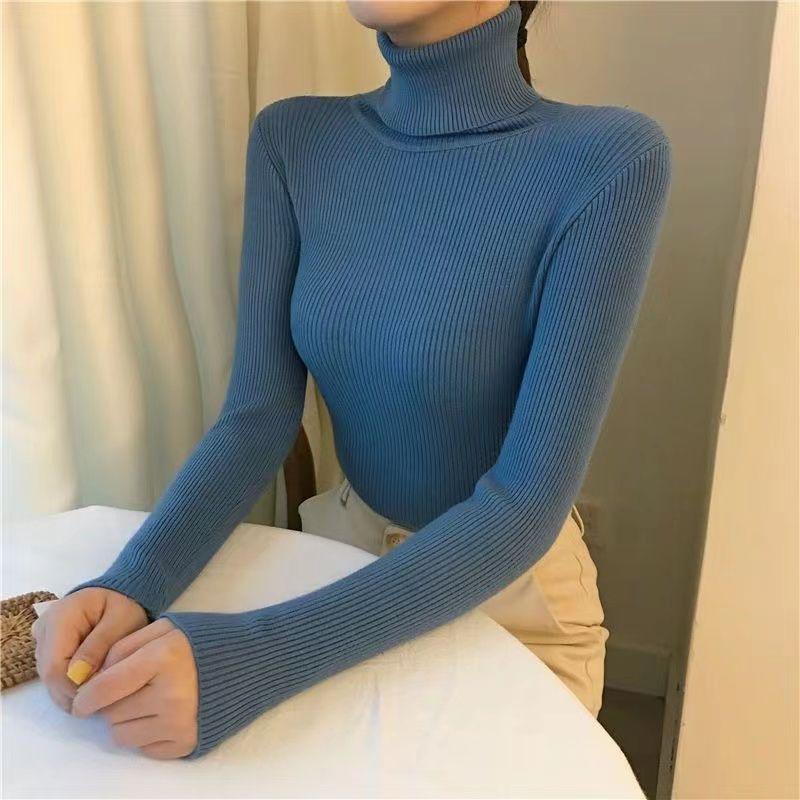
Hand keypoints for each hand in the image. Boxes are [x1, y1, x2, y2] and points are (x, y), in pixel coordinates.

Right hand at [32, 588, 147, 712]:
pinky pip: (55, 673)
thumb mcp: (121, 621)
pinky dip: (71, 683)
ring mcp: (43, 639)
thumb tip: (77, 675)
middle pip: (49, 674)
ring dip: (71, 689)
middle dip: (73, 691)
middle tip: (102, 697)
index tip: (98, 695)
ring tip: (100, 689)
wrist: (122, 595)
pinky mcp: (49, 647)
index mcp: (59, 617)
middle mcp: (44, 628)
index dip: (72, 688)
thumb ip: (99, 645)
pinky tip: (91, 683)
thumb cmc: (126, 605)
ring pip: (50, 677)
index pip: (54, 666)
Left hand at [71, 618, 198, 758]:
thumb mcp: (164, 629)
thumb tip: (93, 681)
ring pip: (122, 735)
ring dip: (125, 720)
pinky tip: (163, 714)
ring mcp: (179, 723)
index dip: (85, 696)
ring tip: (147, 701)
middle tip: (131, 689)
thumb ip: (124, 648)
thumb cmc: (202, 641)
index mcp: (163, 659)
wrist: (250, 662)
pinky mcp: (186, 744)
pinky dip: (146, 733)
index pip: (106, 688)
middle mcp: (171, 695)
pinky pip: (143, 748)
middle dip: (112, 702)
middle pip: (111, 713)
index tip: (80, 700)